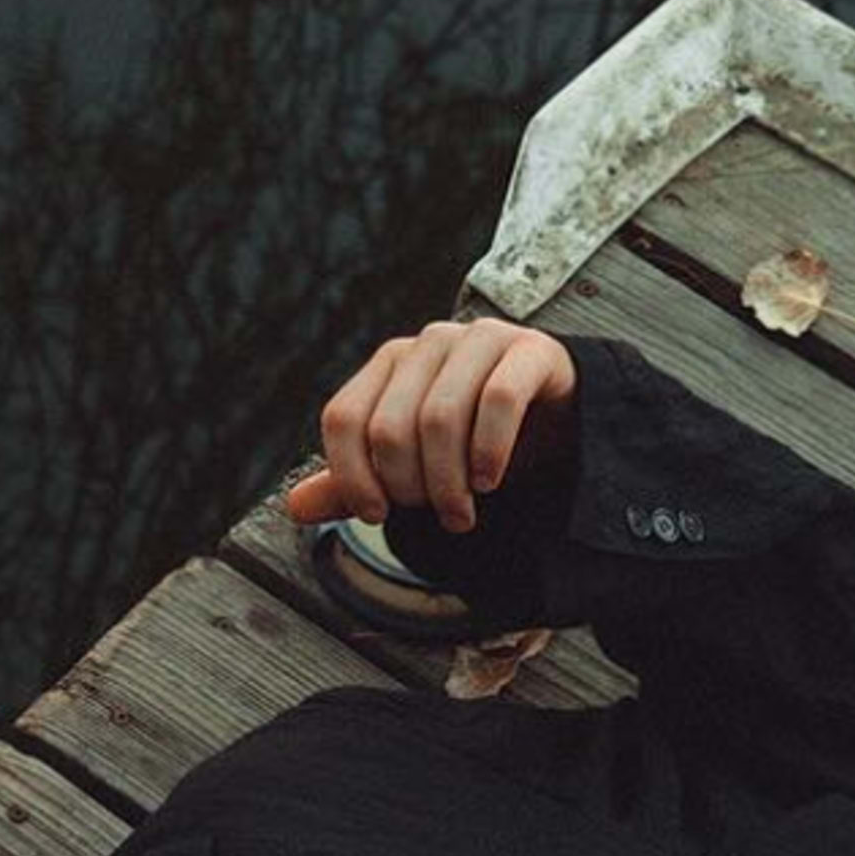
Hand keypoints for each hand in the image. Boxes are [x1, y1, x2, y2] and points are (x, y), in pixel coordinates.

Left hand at [277, 317, 578, 539]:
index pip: (343, 418)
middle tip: (438, 516)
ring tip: (463, 512)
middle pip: (390, 427)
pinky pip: (498, 400)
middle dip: (410, 488)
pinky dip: (489, 451)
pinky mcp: (529, 350)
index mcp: (390, 362)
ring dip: (449, 482)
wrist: (560, 418)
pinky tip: (490, 480)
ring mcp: (479, 339)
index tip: (378, 516)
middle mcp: (428, 343)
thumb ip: (357, 482)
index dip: (352, 476)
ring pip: (439, 418)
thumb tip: (293, 506)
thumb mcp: (413, 466)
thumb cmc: (475, 440)